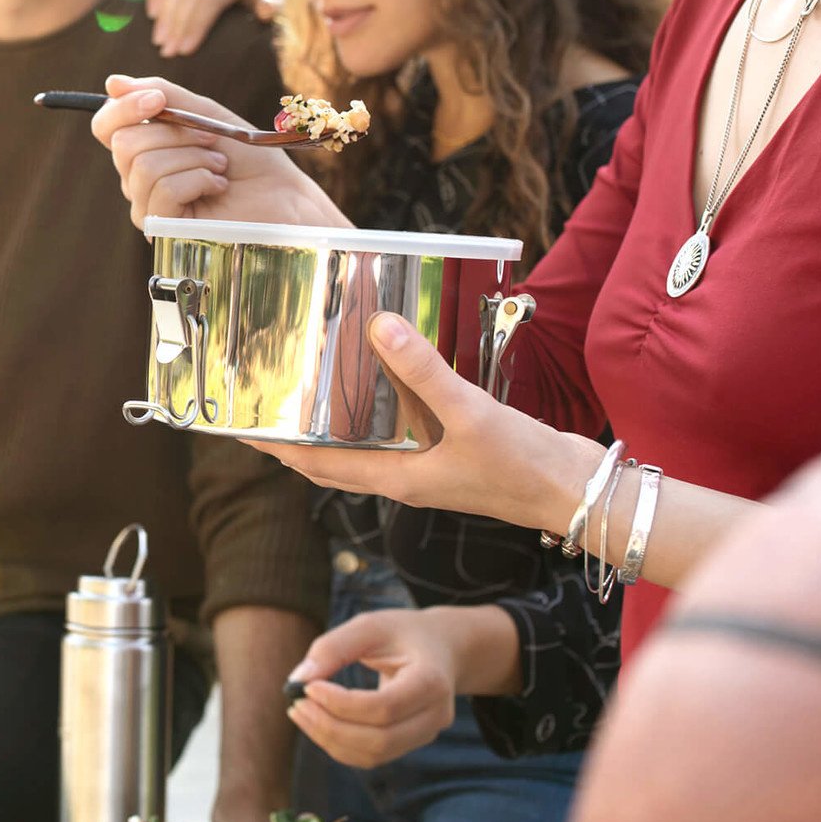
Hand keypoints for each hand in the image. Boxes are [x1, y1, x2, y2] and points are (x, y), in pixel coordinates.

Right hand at [91, 74, 344, 230]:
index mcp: (144, 149)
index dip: (124, 107)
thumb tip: (112, 83)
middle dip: (174, 133)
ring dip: (194, 157)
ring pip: (145, 166)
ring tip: (219, 168)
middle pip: (124, 144)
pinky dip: (198, 179)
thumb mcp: (205, 114)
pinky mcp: (165, 230)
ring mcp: (148, 207)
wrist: (283, 195)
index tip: (158, 99)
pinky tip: (217, 187)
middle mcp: (137, 180)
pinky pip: (164, 190)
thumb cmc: (248, 157)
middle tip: (210, 141)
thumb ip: (162, 96)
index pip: (106, 126)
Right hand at [147, 0, 282, 57]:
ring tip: (159, 41)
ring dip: (165, 15)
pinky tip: (152, 15)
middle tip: (167, 51)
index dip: (196, 26)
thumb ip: (272, 6)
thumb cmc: (258, 0)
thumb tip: (265, 8)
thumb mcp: (271, 3)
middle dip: (177, 25)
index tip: (185, 51)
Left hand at [250, 312, 603, 534]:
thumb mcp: (471, 414)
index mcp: (395, 479)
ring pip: (365, 439)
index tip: (238, 427)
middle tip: (266, 395)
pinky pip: (401, 426)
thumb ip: (425, 371)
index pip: (314, 464)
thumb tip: (379, 327)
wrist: (582, 494)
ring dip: (337, 415)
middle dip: (296, 430)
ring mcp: (428, 465)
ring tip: (312, 376)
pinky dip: (382, 402)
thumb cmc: (524, 468)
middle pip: (331, 453)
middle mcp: (403, 476)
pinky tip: (385, 370)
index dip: (274, 447)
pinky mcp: (452, 450)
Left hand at [285, 610, 457, 768]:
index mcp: (432, 680)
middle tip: (296, 706)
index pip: (385, 707)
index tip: (308, 688)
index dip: (342, 704)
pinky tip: (317, 722)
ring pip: (373, 755)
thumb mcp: (370, 625)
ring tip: (300, 713)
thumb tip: (297, 680)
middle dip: (330, 727)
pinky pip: (371, 757)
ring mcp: (425, 734)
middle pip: (380, 740)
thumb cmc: (403, 633)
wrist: (442, 648)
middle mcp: (435, 715)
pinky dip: (338, 745)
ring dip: (329, 740)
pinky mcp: (409, 743)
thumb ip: (333, 647)